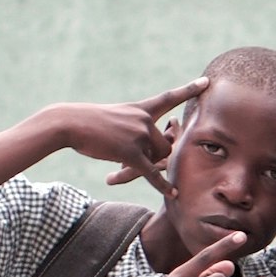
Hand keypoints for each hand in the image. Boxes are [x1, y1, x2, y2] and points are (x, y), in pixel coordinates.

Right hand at [47, 77, 205, 198]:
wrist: (68, 123)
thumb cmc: (88, 121)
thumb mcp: (117, 116)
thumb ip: (136, 127)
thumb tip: (153, 149)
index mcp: (141, 108)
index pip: (169, 98)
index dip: (189, 89)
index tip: (207, 82)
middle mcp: (144, 119)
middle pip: (166, 144)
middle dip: (156, 155)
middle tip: (131, 157)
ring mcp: (138, 136)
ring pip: (157, 158)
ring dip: (146, 165)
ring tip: (119, 163)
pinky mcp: (130, 153)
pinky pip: (150, 173)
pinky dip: (161, 184)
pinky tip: (173, 194)